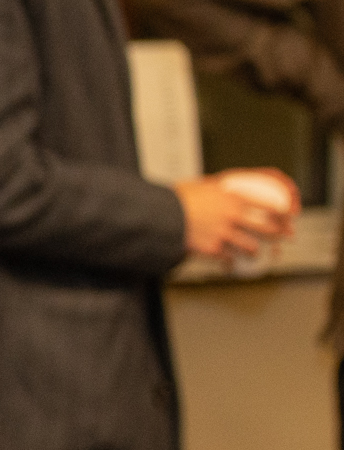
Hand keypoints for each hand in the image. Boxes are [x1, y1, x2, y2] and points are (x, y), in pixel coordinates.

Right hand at [176, 170, 295, 263]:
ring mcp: (224, 235)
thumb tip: (220, 186)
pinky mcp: (212, 249)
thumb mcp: (201, 185)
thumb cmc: (177, 198)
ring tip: (255, 253)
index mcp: (233, 199)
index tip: (289, 216)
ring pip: (251, 248)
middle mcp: (233, 218)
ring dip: (255, 252)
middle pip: (267, 230)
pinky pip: (228, 259)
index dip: (283, 213)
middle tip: (285, 238)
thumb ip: (216, 188)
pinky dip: (230, 263)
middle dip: (280, 235)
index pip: (268, 206)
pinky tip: (230, 264)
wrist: (159, 215)